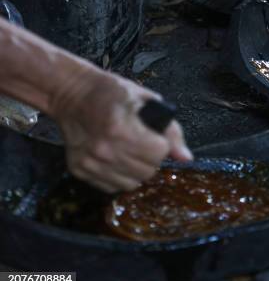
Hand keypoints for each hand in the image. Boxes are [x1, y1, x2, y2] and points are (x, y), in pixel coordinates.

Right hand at [49, 68, 191, 192]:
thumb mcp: (146, 100)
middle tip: (143, 144)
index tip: (154, 137)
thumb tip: (186, 158)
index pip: (159, 153)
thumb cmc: (111, 93)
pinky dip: (119, 177)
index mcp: (122, 128)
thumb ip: (170, 130)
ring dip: (136, 170)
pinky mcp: (79, 170)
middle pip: (147, 171)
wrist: (71, 94)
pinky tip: (116, 159)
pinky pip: (111, 187)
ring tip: (130, 152)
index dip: (161, 144)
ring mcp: (90, 162)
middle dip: (151, 158)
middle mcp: (104, 149)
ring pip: (132, 184)